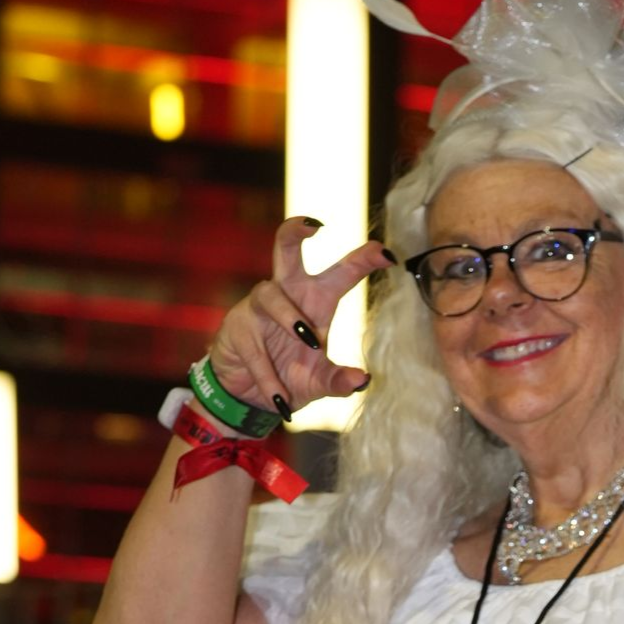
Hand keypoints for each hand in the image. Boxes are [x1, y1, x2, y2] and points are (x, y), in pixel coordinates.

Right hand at [206, 217, 395, 415]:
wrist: (249, 397)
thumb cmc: (290, 377)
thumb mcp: (319, 383)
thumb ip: (339, 381)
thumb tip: (363, 380)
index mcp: (316, 302)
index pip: (341, 273)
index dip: (362, 259)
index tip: (386, 253)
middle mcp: (287, 295)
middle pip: (286, 250)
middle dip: (296, 231)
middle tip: (314, 224)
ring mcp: (257, 308)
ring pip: (271, 296)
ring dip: (291, 318)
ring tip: (311, 343)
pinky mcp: (236, 328)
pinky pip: (255, 347)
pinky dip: (269, 375)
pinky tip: (280, 399)